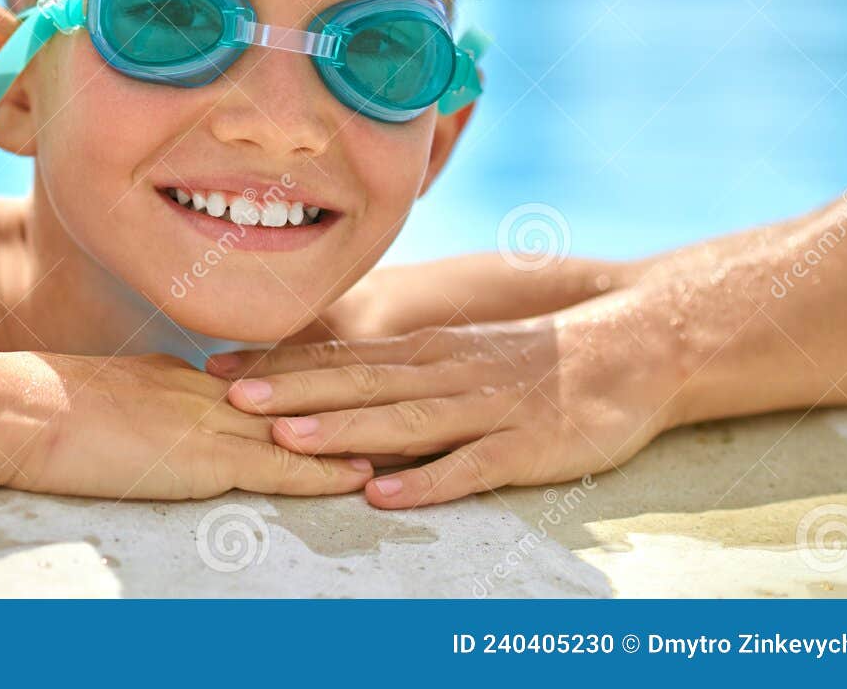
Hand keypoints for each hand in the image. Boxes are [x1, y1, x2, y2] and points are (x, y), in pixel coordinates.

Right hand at [6, 352, 375, 500]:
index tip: (359, 386)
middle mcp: (210, 392)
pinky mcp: (203, 458)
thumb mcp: (106, 399)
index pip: (270, 380)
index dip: (317, 386)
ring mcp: (210, 422)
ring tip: (412, 438)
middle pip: (302, 397)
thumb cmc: (44, 408)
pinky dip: (325, 474)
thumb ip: (142, 408)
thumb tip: (152, 422)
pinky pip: (278, 468)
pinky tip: (362, 478)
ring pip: (304, 430)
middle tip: (409, 401)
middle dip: (357, 403)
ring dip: (358, 437)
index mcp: (186, 377)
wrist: (23, 407)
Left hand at [206, 290, 681, 507]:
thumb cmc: (532, 362)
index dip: (279, 364)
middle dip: (291, 390)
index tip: (219, 367)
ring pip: (402, 420)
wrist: (628, 350)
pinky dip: (426, 482)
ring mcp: (483, 408)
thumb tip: (328, 388)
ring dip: (343, 430)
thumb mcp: (456, 354)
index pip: (340, 357)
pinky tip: (385, 497)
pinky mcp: (524, 445)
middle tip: (229, 397)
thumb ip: (398, 372)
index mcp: (423, 353)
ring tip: (288, 439)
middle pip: (357, 383)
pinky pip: (469, 467)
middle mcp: (443, 373)